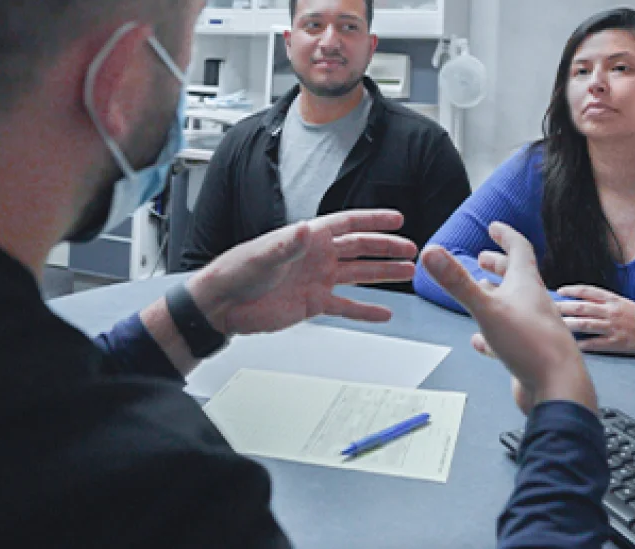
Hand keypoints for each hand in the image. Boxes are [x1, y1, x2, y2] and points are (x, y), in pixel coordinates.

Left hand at [192, 209, 416, 334]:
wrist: (223, 304)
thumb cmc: (237, 272)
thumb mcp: (264, 255)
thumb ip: (288, 244)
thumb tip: (306, 230)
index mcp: (309, 238)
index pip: (348, 224)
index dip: (373, 221)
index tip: (397, 219)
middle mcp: (317, 257)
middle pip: (360, 249)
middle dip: (386, 248)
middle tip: (411, 250)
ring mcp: (317, 280)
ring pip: (359, 275)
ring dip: (383, 274)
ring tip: (407, 273)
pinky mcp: (313, 304)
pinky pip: (346, 306)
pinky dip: (365, 310)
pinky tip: (383, 313)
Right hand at [420, 222, 596, 414]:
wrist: (558, 387)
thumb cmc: (530, 345)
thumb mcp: (487, 309)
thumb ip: (457, 282)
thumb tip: (431, 252)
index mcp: (527, 285)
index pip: (519, 250)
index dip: (506, 235)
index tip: (494, 226)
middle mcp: (533, 303)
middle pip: (517, 277)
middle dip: (498, 265)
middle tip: (483, 257)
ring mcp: (532, 329)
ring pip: (513, 306)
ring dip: (496, 296)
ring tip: (481, 291)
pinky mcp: (528, 353)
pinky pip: (508, 338)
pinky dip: (491, 334)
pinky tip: (479, 341)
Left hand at [556, 286, 634, 354]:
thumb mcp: (622, 303)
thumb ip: (603, 303)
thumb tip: (579, 302)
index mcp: (613, 300)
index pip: (589, 291)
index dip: (573, 290)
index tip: (560, 291)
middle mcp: (611, 312)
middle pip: (583, 308)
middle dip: (564, 307)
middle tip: (549, 308)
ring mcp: (613, 327)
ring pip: (586, 324)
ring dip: (569, 324)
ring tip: (555, 325)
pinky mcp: (616, 343)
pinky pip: (595, 343)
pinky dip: (582, 344)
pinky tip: (571, 344)